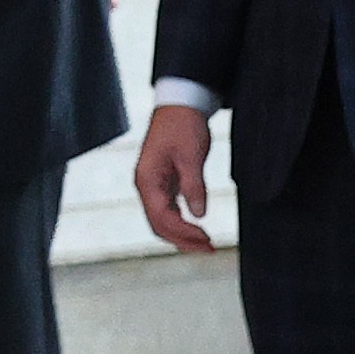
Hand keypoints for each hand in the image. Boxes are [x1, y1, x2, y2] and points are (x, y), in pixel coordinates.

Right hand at [132, 102, 218, 252]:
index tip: (206, 239)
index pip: (161, 217)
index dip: (184, 232)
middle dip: (182, 240)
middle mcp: (146, 186)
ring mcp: (153, 185)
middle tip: (209, 249)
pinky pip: (168, 210)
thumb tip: (199, 214)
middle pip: (158, 224)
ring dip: (182, 234)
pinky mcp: (163, 182)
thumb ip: (193, 186)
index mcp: (147, 180)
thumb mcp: (191, 155)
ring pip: (162, 220)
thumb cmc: (182, 126)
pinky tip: (197, 227)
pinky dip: (181, 223)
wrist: (179, 105)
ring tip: (205, 244)